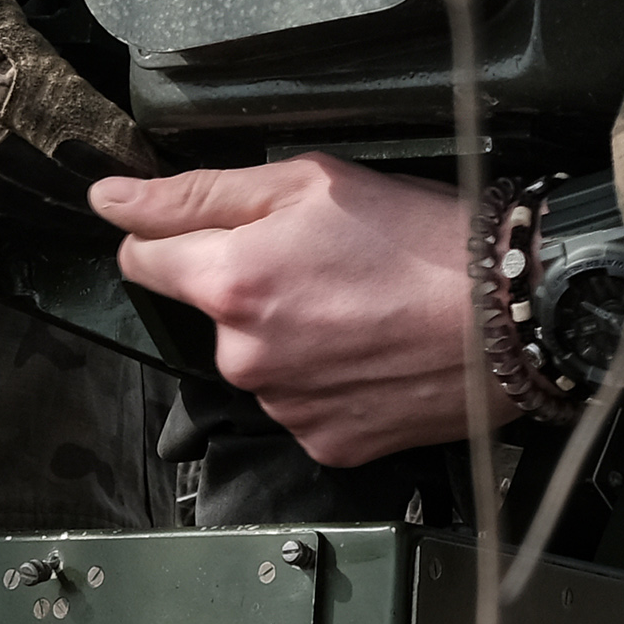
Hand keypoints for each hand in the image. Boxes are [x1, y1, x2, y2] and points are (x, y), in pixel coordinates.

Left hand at [90, 155, 481, 464]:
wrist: (512, 313)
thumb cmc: (421, 235)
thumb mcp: (310, 181)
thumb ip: (199, 193)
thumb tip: (110, 199)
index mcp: (230, 282)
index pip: (142, 260)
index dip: (173, 236)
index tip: (216, 229)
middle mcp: (243, 356)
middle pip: (210, 313)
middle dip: (248, 286)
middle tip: (326, 262)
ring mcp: (283, 406)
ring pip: (258, 360)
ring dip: (290, 335)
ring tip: (362, 306)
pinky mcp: (323, 442)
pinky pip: (301, 403)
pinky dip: (327, 378)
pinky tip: (372, 350)